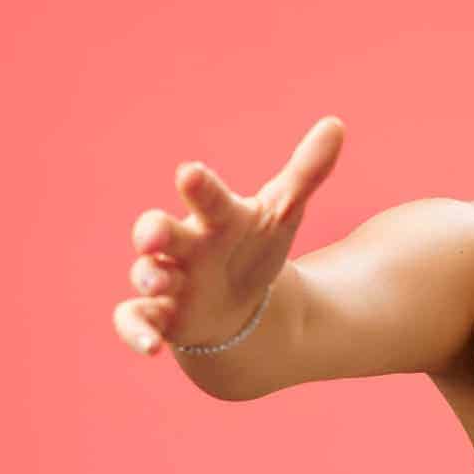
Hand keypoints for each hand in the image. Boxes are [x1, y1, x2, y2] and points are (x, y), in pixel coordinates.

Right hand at [113, 116, 344, 355]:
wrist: (237, 308)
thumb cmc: (252, 249)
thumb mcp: (283, 213)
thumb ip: (307, 171)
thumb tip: (337, 124)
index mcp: (215, 218)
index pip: (207, 198)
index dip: (199, 187)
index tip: (191, 173)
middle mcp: (183, 246)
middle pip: (161, 233)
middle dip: (155, 231)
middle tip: (152, 234)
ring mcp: (167, 281)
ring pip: (147, 276)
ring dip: (148, 279)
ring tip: (157, 283)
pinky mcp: (160, 317)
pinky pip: (137, 322)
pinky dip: (137, 334)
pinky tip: (149, 348)